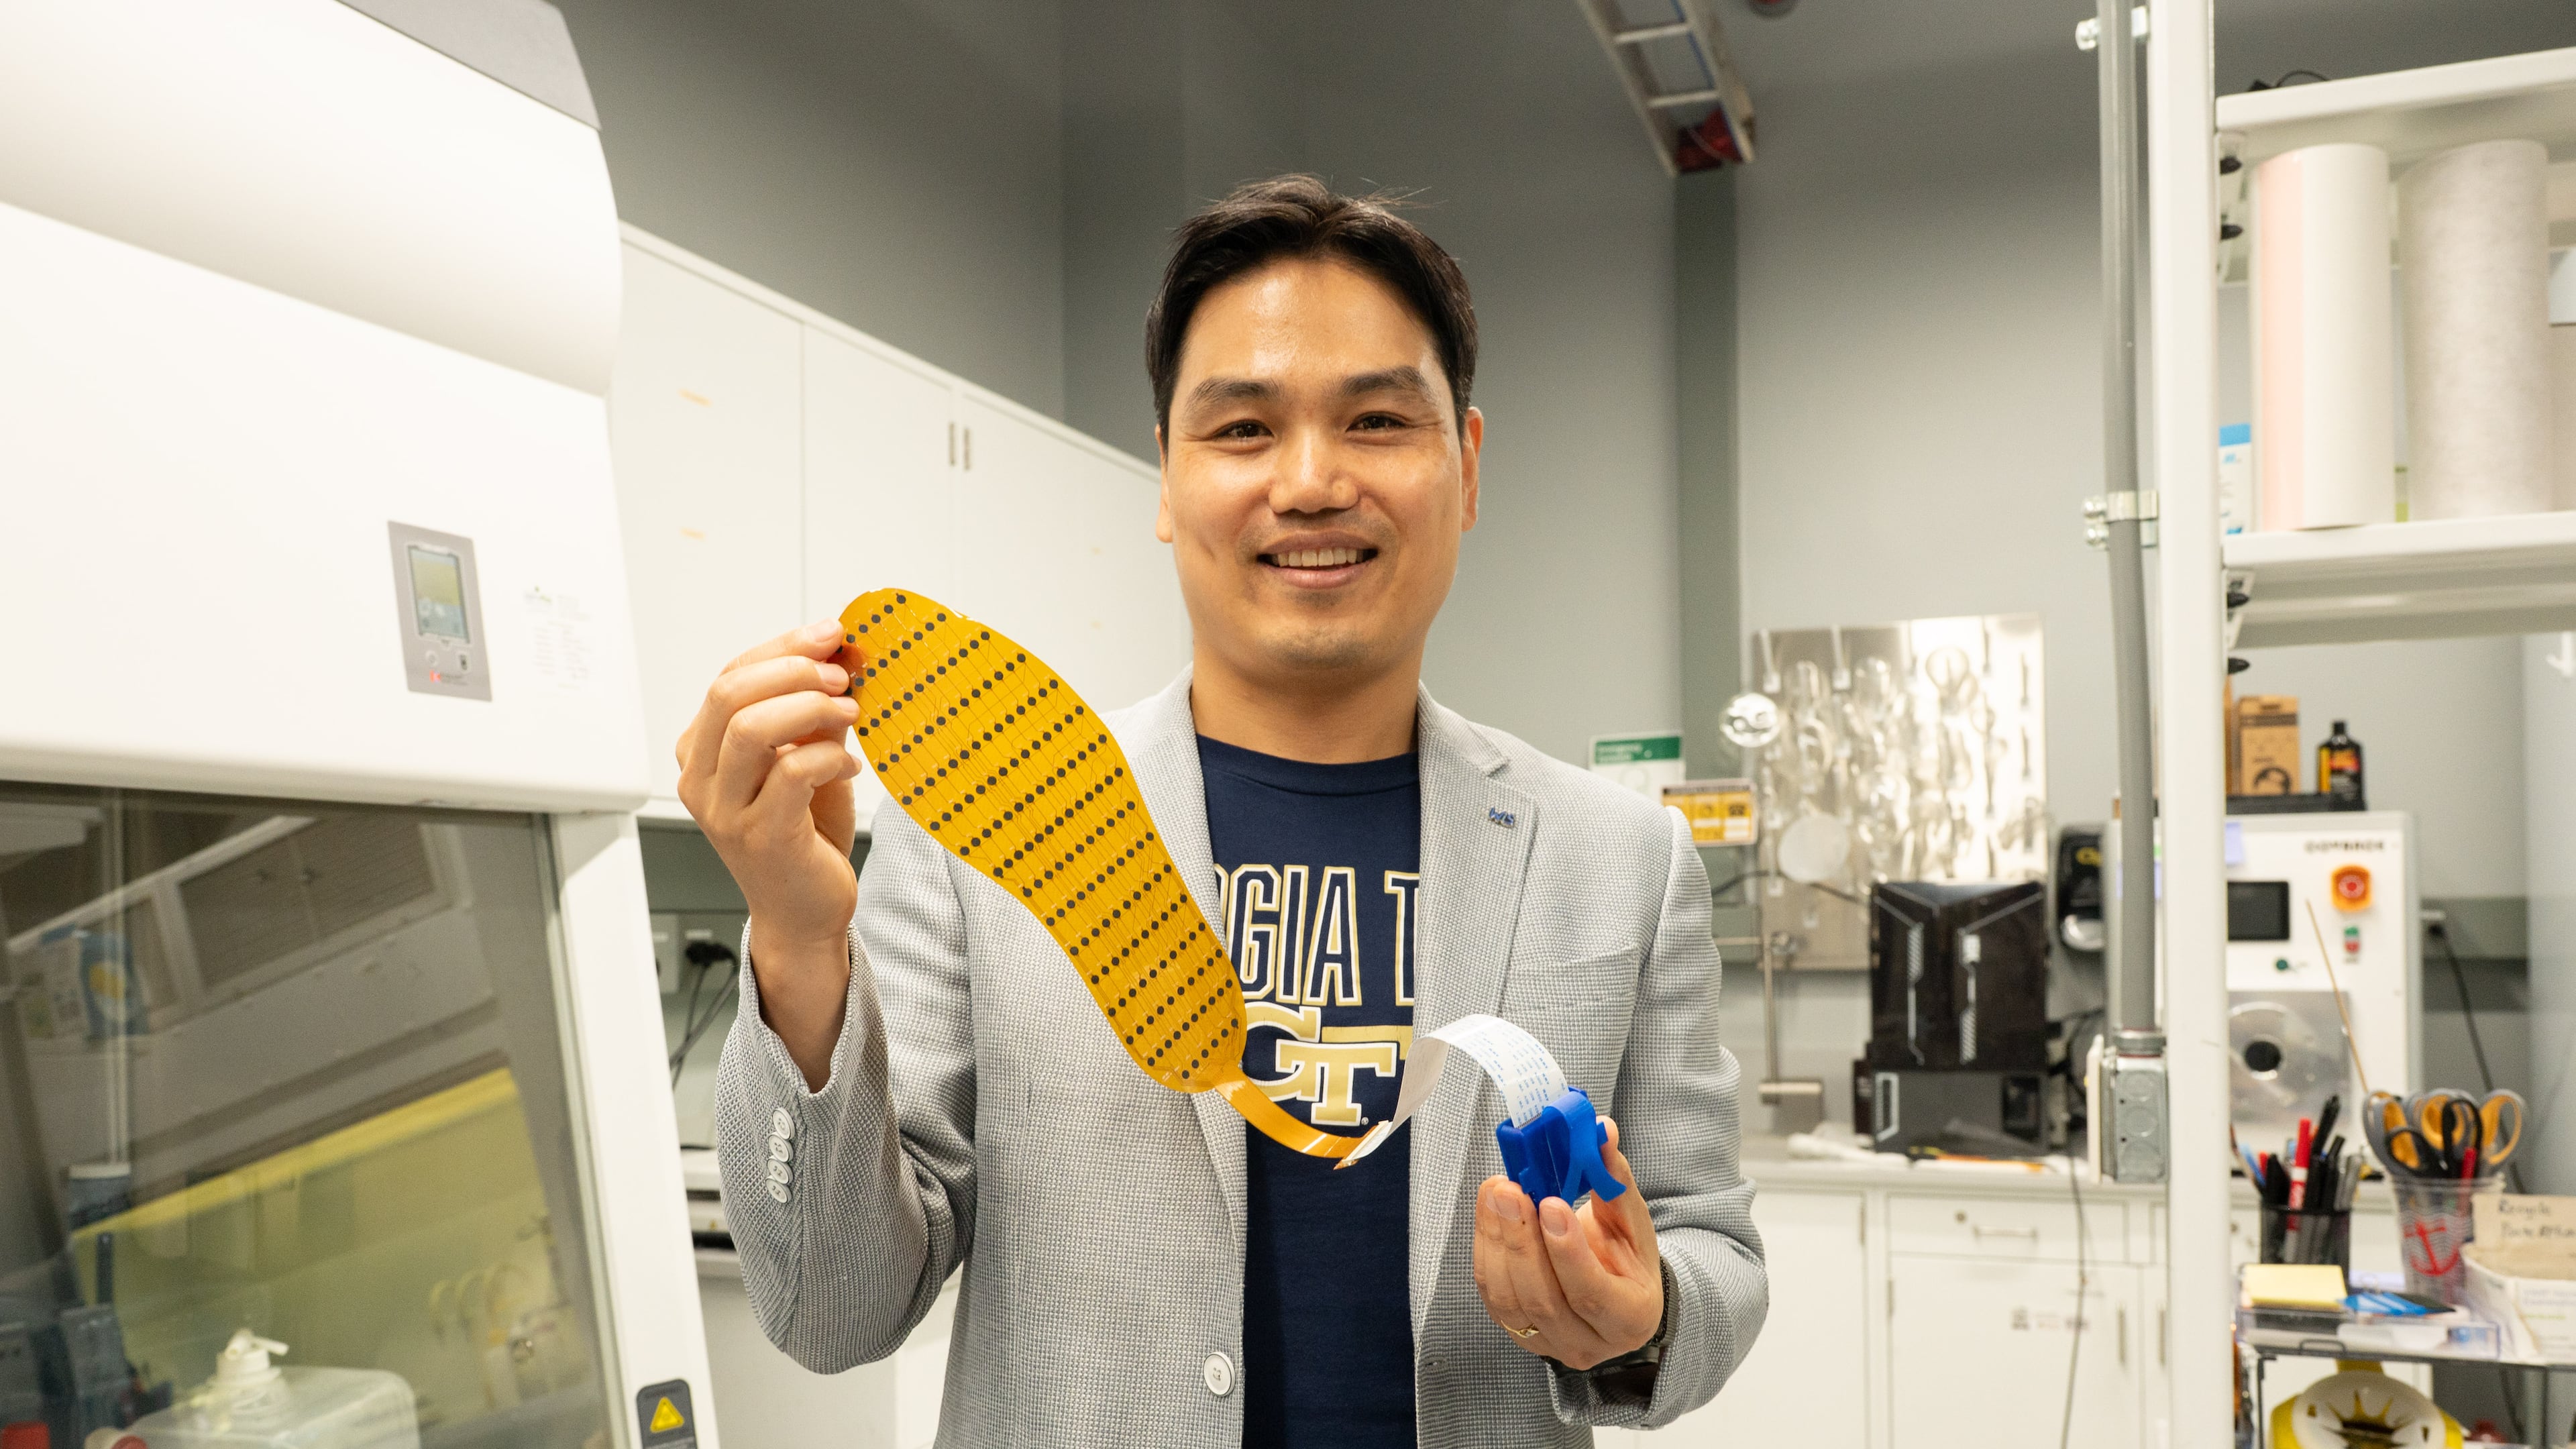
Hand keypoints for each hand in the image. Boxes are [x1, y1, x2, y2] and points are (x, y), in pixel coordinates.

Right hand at [676, 619, 864, 1084]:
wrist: (805, 913)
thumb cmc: (805, 836)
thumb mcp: (809, 760)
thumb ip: (815, 714)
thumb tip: (841, 655)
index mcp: (702, 753)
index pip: (729, 677)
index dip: (782, 648)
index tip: (830, 632)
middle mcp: (701, 781)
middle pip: (729, 695)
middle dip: (793, 669)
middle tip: (841, 671)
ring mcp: (724, 811)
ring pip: (750, 728)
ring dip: (809, 706)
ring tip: (849, 710)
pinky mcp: (760, 837)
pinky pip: (790, 773)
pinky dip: (828, 755)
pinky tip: (850, 763)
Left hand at [1472, 1117, 1662, 1369]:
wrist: (1614, 1291)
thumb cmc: (1626, 1255)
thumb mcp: (1631, 1219)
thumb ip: (1614, 1178)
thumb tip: (1601, 1129)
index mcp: (1630, 1317)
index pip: (1592, 1294)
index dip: (1567, 1251)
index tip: (1550, 1203)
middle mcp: (1589, 1344)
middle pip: (1544, 1299)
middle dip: (1520, 1240)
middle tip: (1509, 1188)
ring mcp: (1549, 1344)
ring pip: (1510, 1300)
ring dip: (1496, 1240)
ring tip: (1497, 1192)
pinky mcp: (1518, 1333)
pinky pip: (1493, 1294)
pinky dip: (1486, 1249)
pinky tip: (1490, 1211)